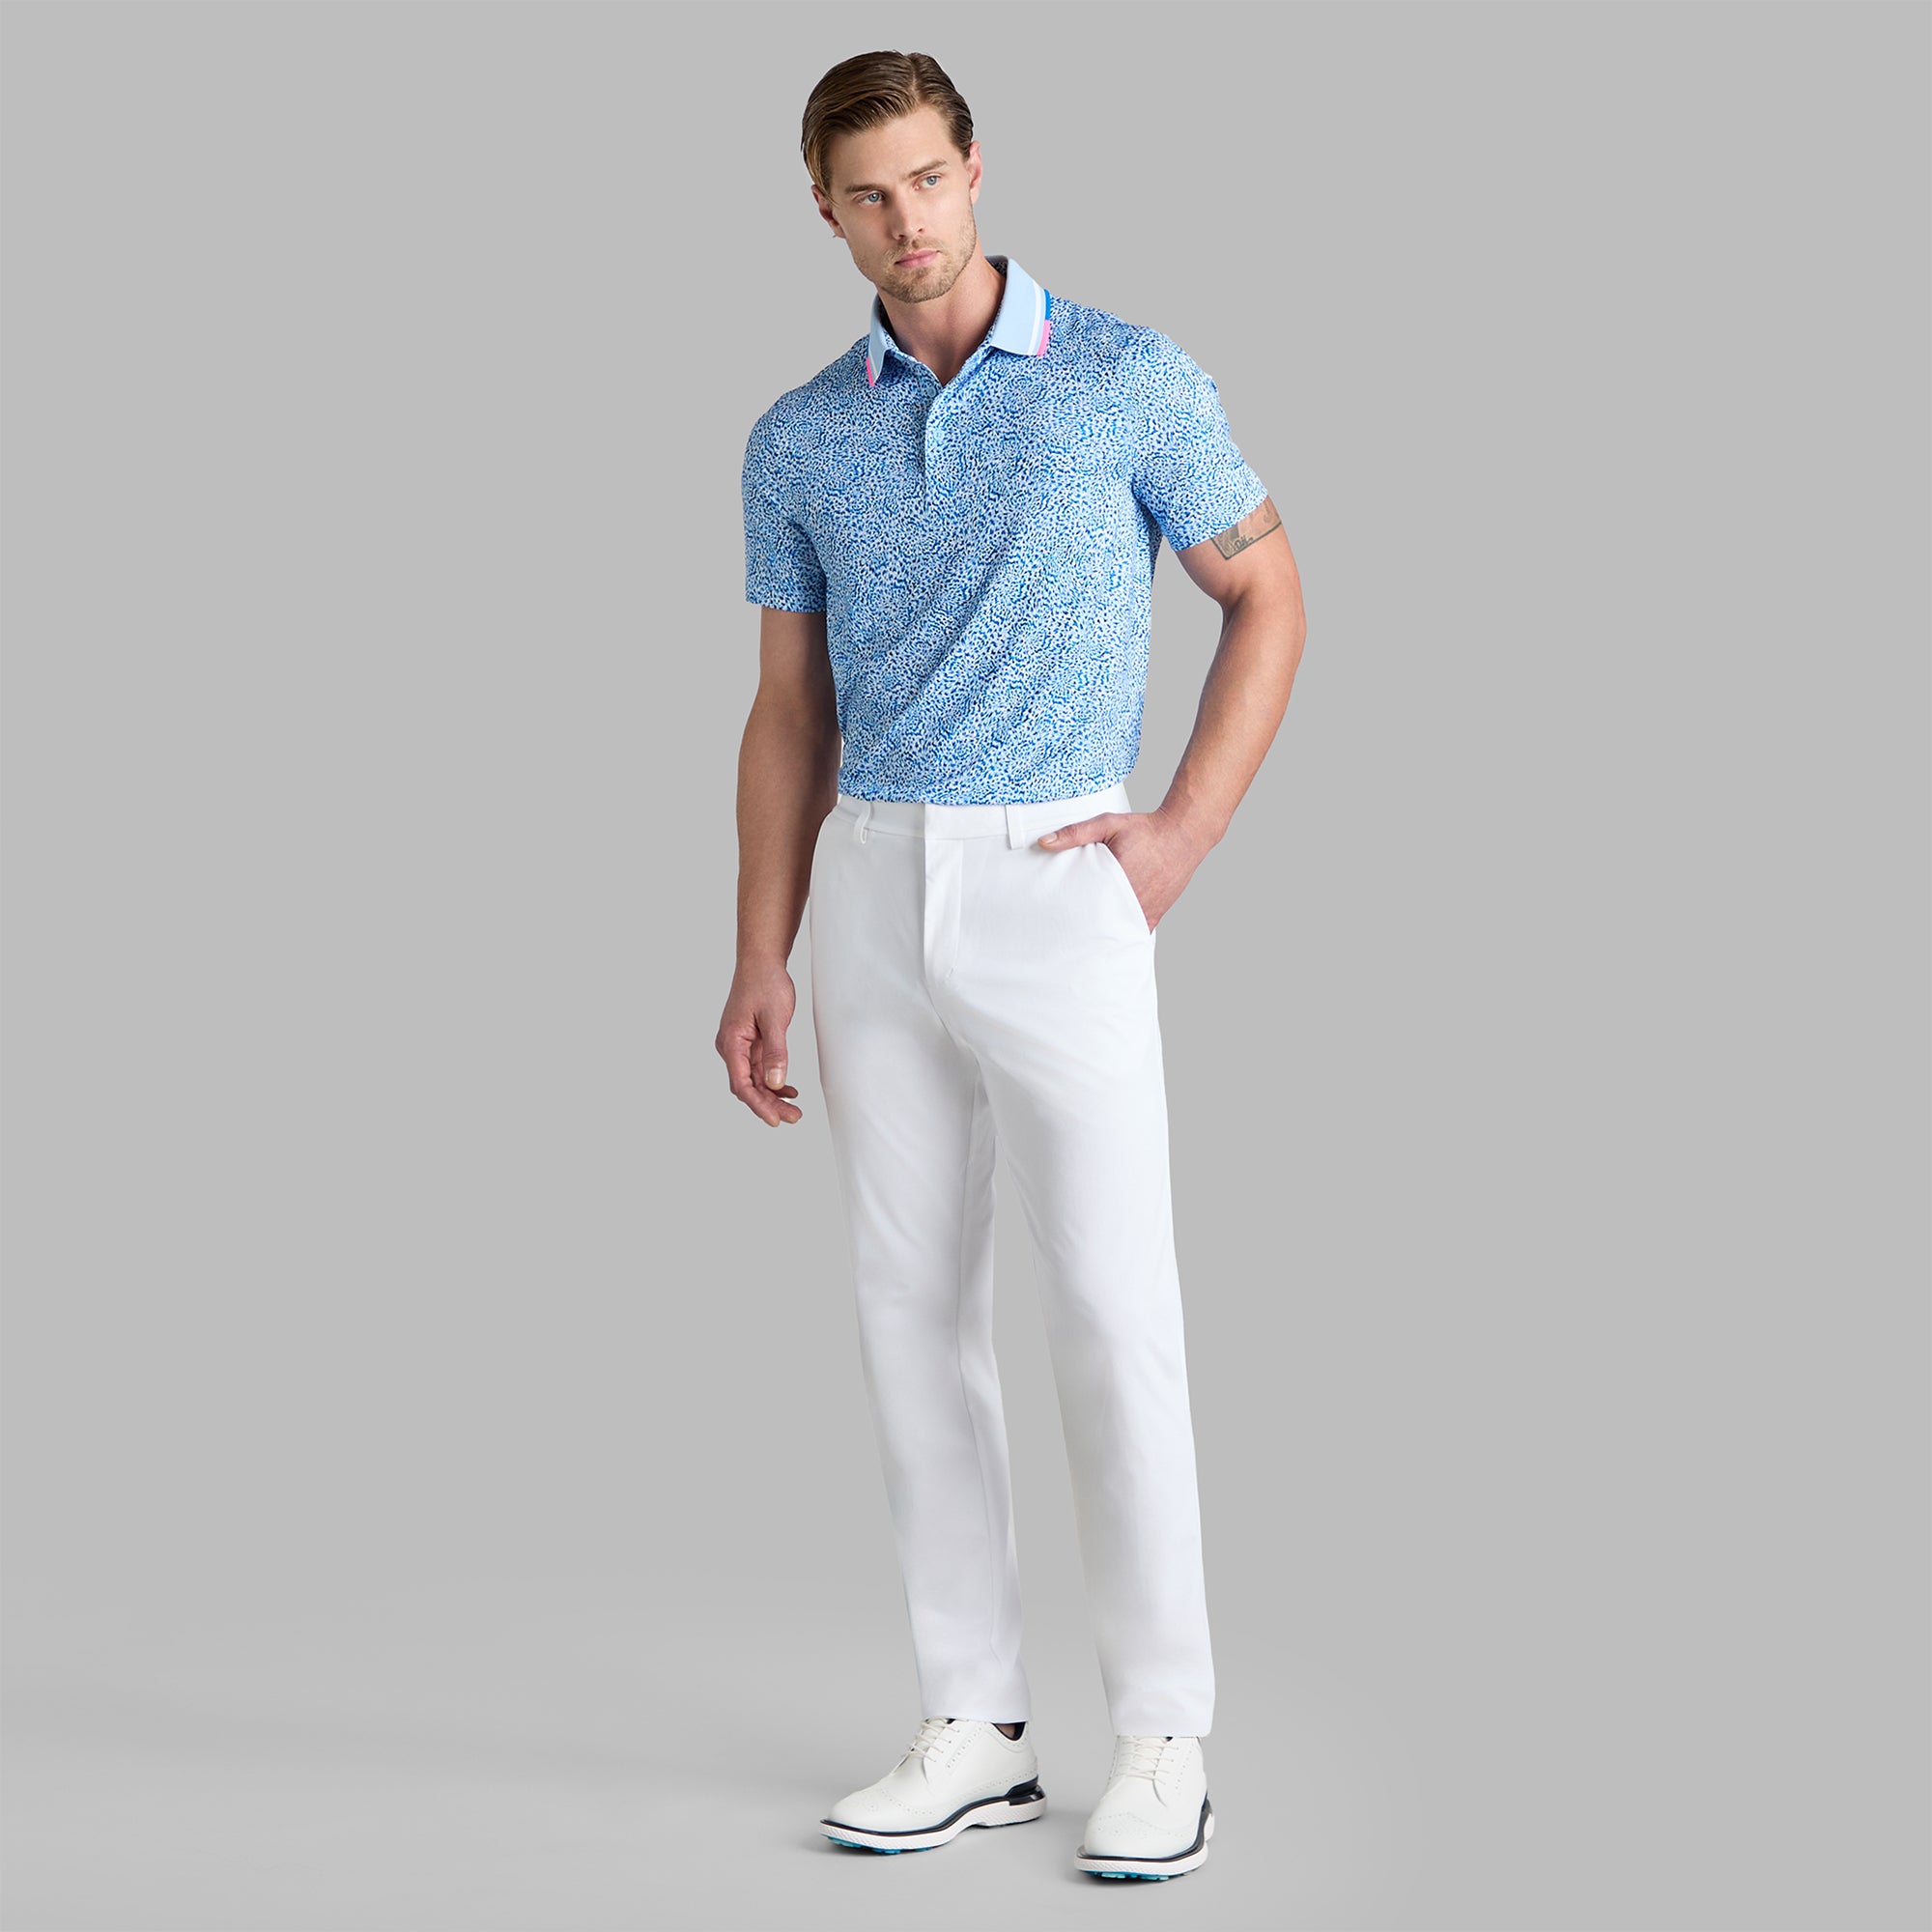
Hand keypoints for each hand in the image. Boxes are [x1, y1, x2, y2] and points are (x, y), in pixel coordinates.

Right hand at [716, 965, 803, 1125]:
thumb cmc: (765, 983)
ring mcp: (740, 1045)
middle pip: (748, 1086)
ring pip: (754, 1079)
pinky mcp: (749, 1041)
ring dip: (772, 1095)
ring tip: (794, 1109)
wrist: (761, 961)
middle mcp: (731, 1047)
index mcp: (731, 1042)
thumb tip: (774, 1083)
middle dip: (769, 1104)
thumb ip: (775, 1052)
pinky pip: (759, 1067)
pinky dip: (773, 1079)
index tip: (775, 1120)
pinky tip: (788, 1089)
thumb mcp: (774, 1019)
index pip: (742, 1084)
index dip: (758, 1105)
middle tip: (793, 1117)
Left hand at [1035, 807, 1206, 931]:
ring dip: (1101, 934)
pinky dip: (1121, 936)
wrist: (1183, 835)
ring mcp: (1144, 909)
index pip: (1085, 905)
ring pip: (1117, 931)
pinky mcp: (1155, 913)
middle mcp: (1132, 898)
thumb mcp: (1108, 824)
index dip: (1069, 914)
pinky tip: (1107, 944)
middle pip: (1099, 922)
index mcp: (1116, 878)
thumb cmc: (1145, 829)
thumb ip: (1075, 833)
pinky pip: (1135, 932)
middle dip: (1081, 928)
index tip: (1054, 920)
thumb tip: (1044, 843)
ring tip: (1080, 942)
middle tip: (1061, 934)